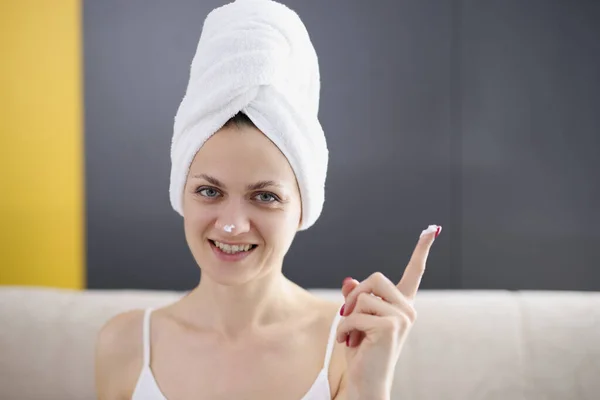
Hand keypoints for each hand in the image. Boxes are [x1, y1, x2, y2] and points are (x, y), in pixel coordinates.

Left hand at [336, 225, 441, 399]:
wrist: (366, 382)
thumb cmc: (362, 352)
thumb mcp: (356, 320)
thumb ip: (356, 299)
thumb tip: (348, 281)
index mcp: (403, 306)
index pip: (414, 273)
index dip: (422, 250)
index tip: (432, 229)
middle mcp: (407, 310)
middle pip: (375, 278)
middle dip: (356, 295)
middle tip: (348, 316)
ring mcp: (402, 318)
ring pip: (362, 297)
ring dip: (347, 317)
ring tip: (351, 336)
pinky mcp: (390, 327)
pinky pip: (354, 314)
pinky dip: (344, 328)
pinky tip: (350, 342)